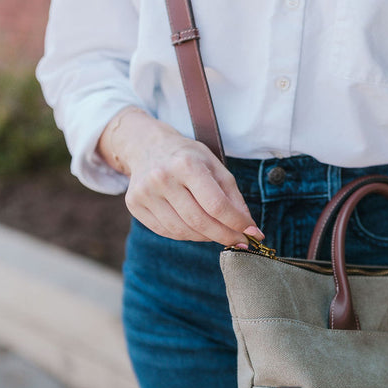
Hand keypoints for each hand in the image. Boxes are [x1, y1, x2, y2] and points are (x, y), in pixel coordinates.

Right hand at [98, 107, 262, 245]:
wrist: (147, 146)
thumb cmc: (187, 156)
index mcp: (187, 164)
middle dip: (224, 236)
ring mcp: (145, 193)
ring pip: (182, 231)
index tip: (253, 234)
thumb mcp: (214, 165)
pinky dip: (186, 235)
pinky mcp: (134, 205)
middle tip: (239, 242)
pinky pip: (166, 232)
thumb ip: (233, 196)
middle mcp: (162, 178)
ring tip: (217, 232)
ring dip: (206, 237)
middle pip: (199, 221)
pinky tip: (196, 228)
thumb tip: (249, 228)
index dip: (237, 224)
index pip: (216, 205)